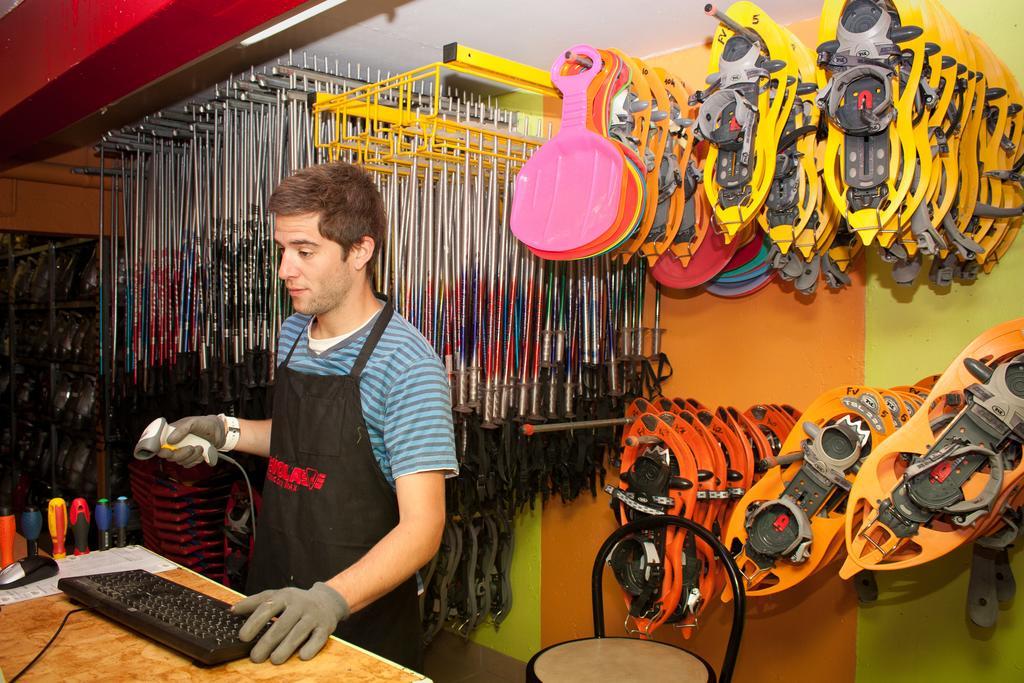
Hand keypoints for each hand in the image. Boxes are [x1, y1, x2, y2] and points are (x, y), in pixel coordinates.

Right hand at [156, 415, 224, 467]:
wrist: (220, 432)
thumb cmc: (206, 424)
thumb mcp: (193, 422)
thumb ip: (181, 429)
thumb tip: (169, 441)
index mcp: (172, 433)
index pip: (159, 444)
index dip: (161, 450)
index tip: (169, 451)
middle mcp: (175, 443)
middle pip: (169, 456)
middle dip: (181, 454)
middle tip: (191, 447)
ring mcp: (182, 451)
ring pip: (179, 461)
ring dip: (191, 457)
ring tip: (200, 447)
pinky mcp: (190, 458)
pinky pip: (188, 464)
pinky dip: (195, 461)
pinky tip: (201, 453)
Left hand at [232, 583, 349, 663]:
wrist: (327, 600)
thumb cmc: (295, 602)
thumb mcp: (276, 596)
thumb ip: (255, 603)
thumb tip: (231, 611)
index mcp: (285, 596)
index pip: (268, 607)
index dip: (254, 622)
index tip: (242, 637)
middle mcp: (300, 605)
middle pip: (282, 624)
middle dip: (268, 642)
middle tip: (255, 657)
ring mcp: (314, 616)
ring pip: (299, 632)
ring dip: (286, 647)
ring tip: (274, 660)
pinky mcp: (326, 627)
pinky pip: (318, 638)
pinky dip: (311, 647)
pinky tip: (302, 656)